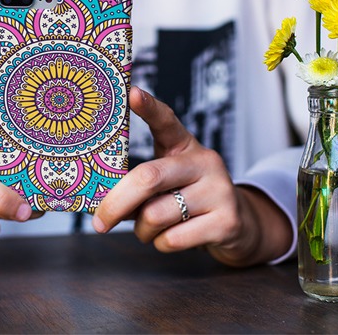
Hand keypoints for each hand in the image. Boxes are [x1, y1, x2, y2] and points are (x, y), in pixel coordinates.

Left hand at [92, 87, 291, 265]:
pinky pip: (172, 239)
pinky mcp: (226, 221)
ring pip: (156, 215)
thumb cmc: (188, 199)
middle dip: (116, 203)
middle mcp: (204, 162)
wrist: (238, 225)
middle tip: (99, 222)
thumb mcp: (168, 181)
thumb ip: (141, 184)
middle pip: (148, 177)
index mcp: (184, 146)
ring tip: (150, 228)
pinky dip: (161, 244)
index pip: (166, 120)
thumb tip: (100, 203)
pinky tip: (171, 237)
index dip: (148, 107)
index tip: (131, 92)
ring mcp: (219, 190)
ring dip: (142, 230)